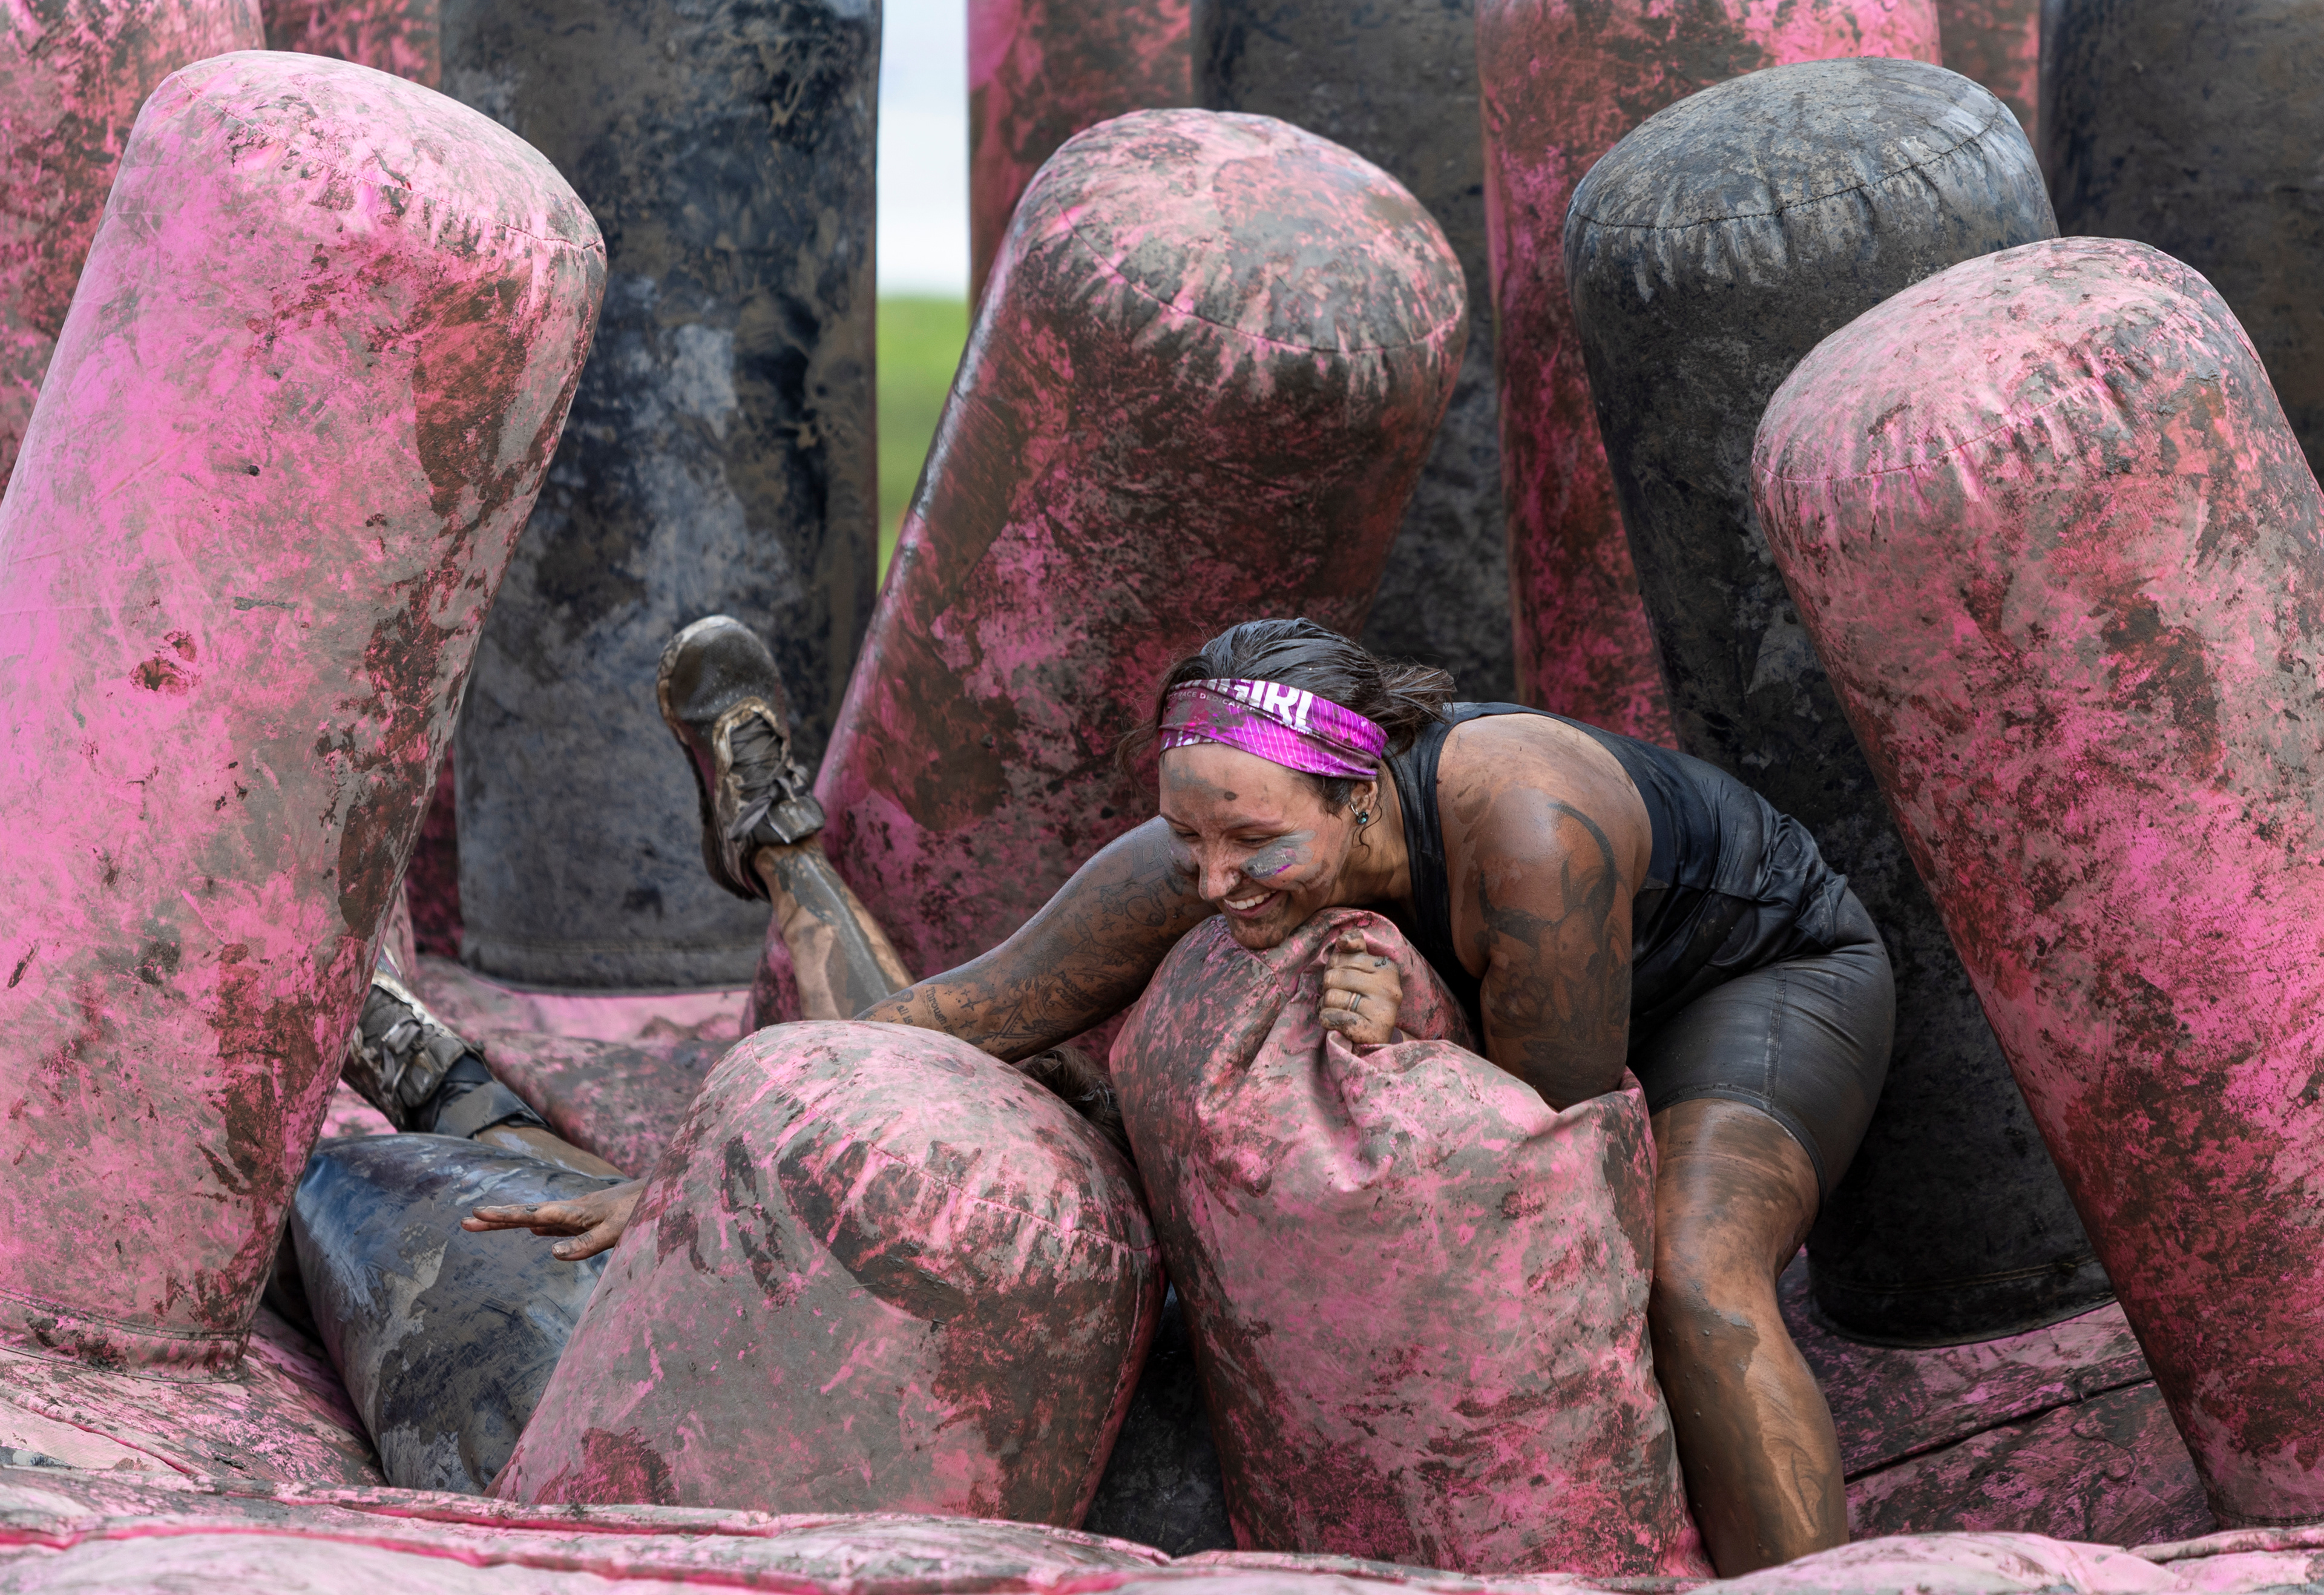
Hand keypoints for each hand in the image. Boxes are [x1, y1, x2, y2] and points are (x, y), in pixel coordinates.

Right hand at [462, 1178, 642, 1260]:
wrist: (665, 1192)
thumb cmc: (642, 1211)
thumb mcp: (615, 1231)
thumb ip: (585, 1243)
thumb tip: (551, 1253)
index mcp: (573, 1211)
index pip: (531, 1215)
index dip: (504, 1216)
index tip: (476, 1215)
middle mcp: (571, 1210)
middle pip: (526, 1215)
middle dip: (496, 1219)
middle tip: (464, 1222)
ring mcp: (578, 1215)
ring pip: (538, 1219)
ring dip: (512, 1222)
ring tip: (485, 1225)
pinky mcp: (589, 1220)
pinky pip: (557, 1225)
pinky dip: (540, 1228)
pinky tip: (535, 1232)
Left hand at [1319, 928, 1400, 1045]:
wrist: (1377, 1041)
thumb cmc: (1365, 1001)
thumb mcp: (1365, 971)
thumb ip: (1355, 949)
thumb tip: (1342, 940)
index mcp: (1387, 967)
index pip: (1340, 957)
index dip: (1333, 970)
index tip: (1344, 982)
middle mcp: (1388, 986)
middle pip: (1333, 976)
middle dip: (1329, 989)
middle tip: (1340, 1000)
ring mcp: (1382, 1009)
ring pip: (1330, 997)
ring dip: (1328, 1006)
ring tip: (1341, 1012)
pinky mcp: (1371, 1030)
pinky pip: (1331, 1017)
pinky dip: (1328, 1021)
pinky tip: (1339, 1024)